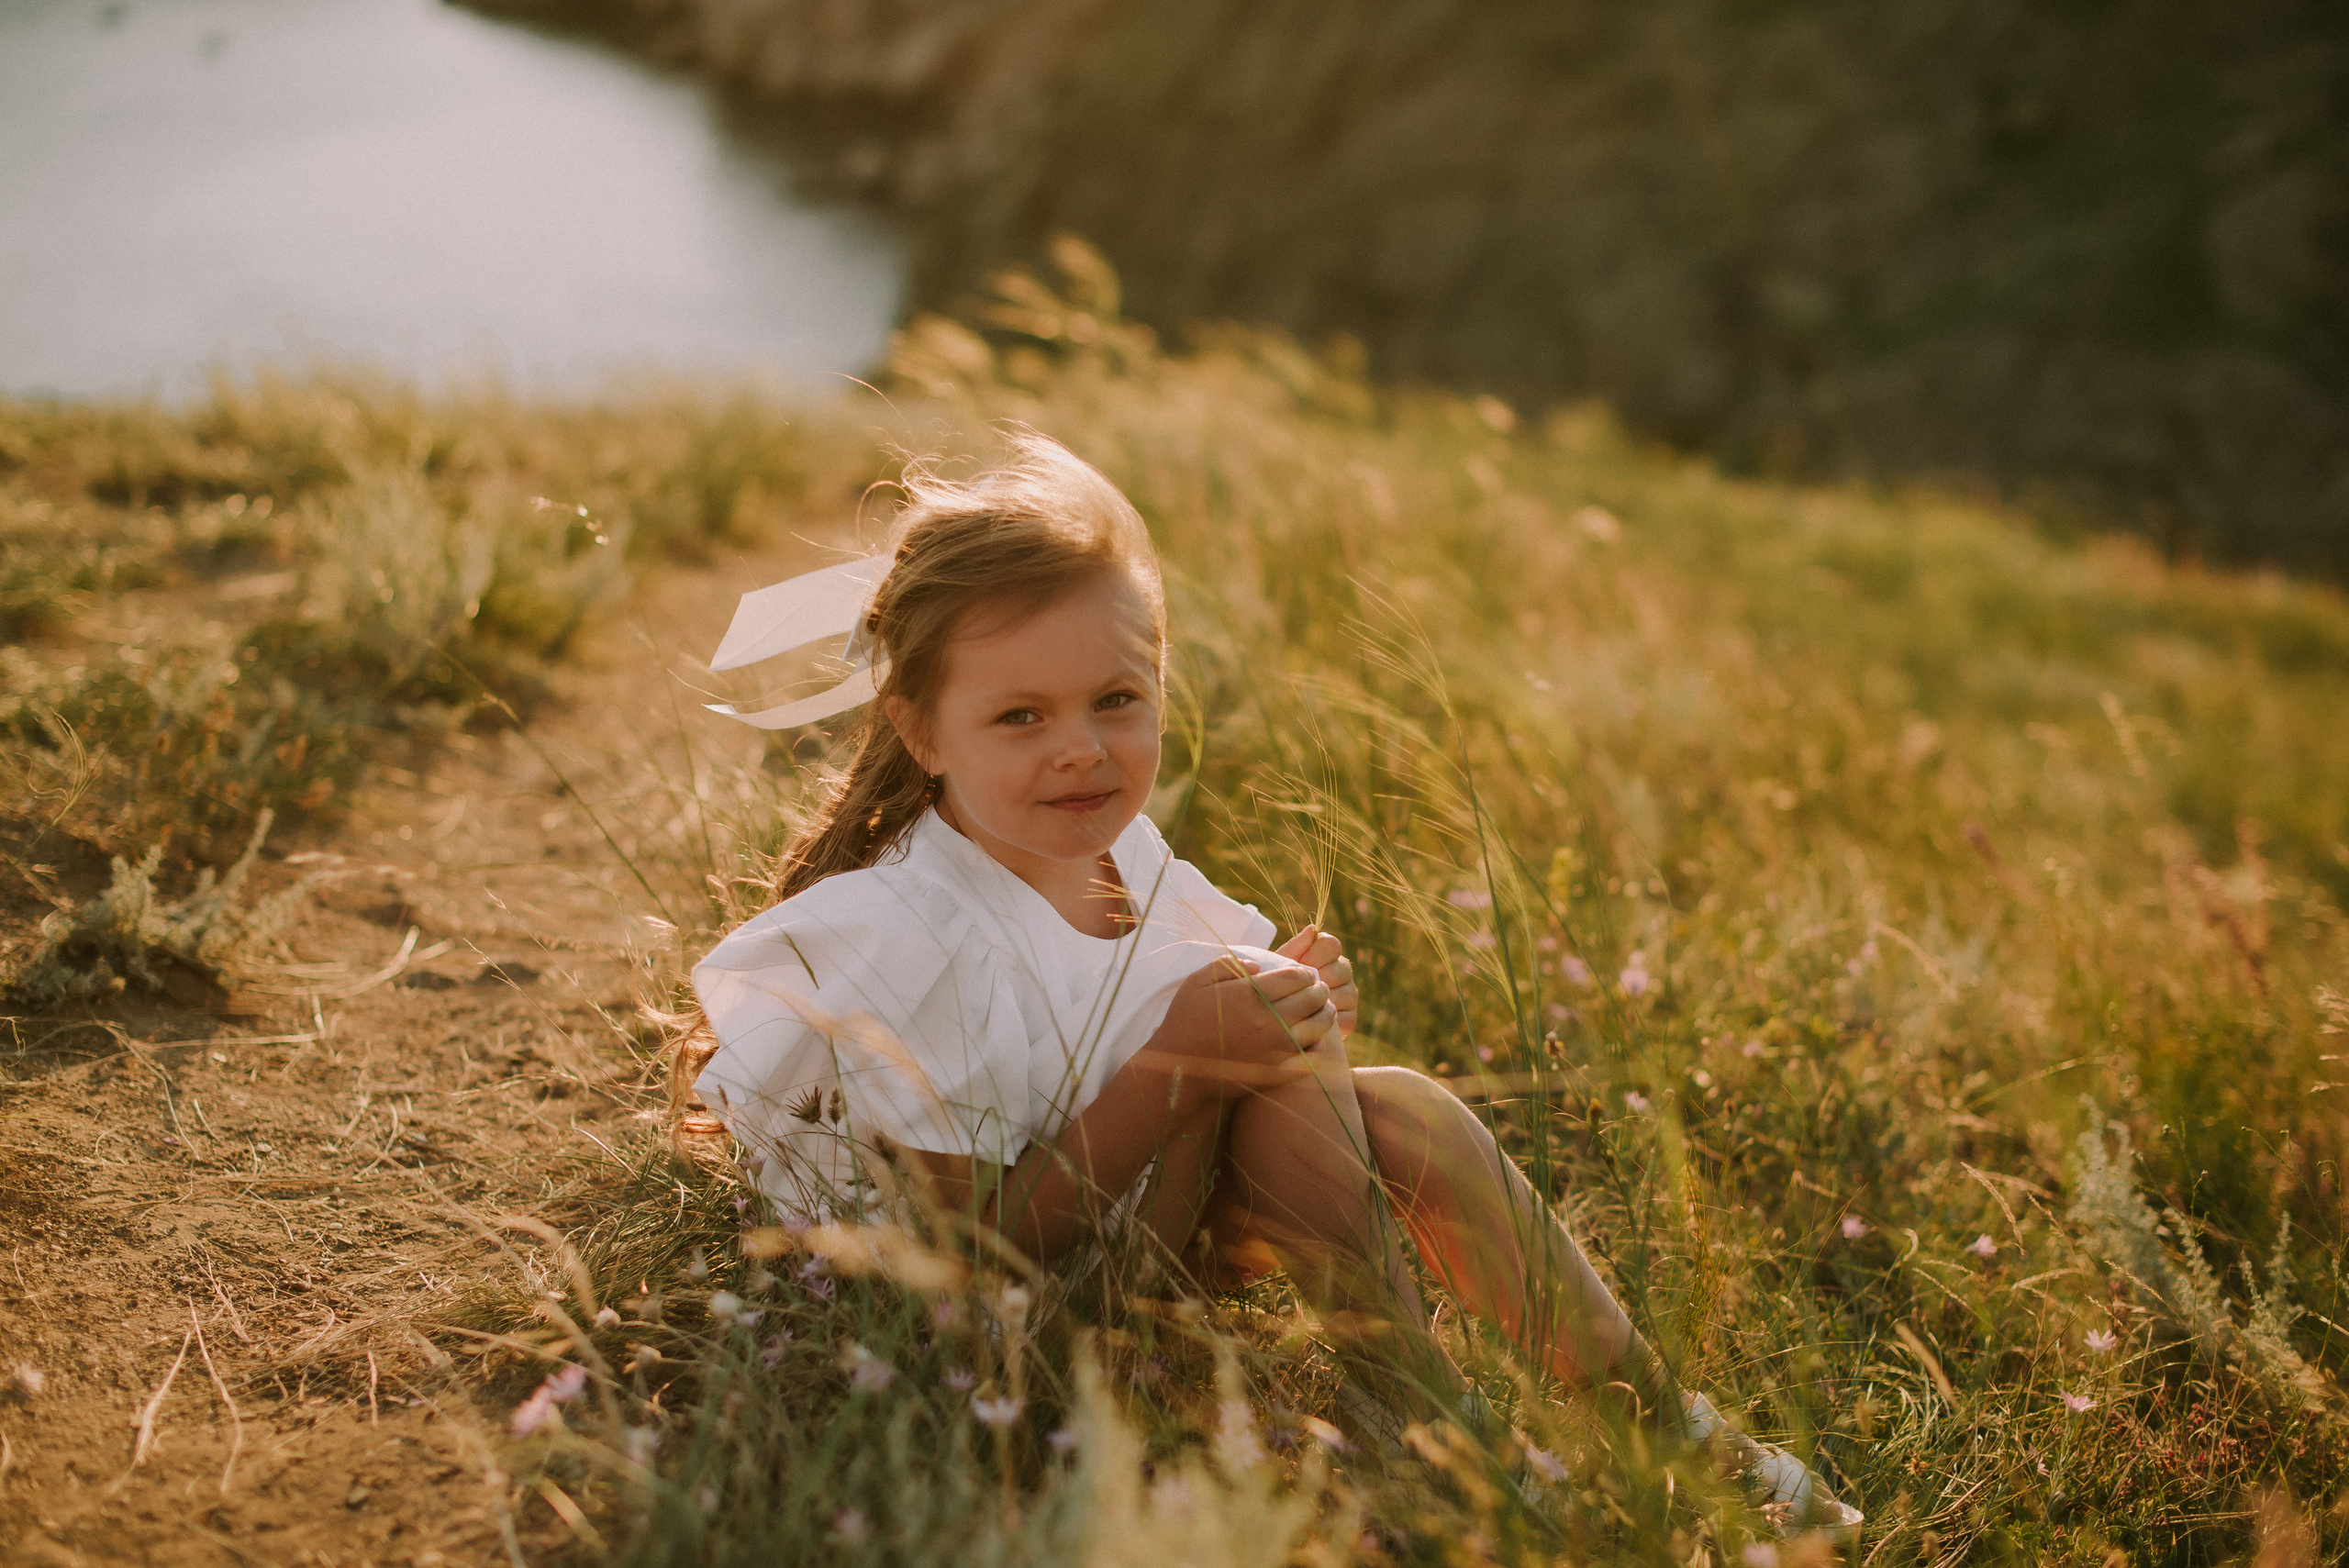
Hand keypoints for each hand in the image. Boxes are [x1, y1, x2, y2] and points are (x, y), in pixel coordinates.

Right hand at [1141, 952, 1335, 1096]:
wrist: (1178, 1070)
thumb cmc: (1185, 1022)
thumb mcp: (1196, 983)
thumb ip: (1226, 965)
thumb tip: (1258, 966)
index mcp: (1250, 994)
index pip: (1296, 977)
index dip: (1306, 973)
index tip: (1307, 974)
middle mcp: (1268, 1020)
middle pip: (1312, 999)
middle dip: (1320, 990)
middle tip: (1320, 989)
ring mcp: (1275, 1049)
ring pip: (1318, 1027)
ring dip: (1326, 1015)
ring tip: (1326, 1010)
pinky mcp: (1277, 1072)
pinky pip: (1310, 1057)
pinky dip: (1319, 1046)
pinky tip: (1316, 1040)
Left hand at [1276, 924, 1357, 1037]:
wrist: (1275, 1017)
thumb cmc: (1276, 987)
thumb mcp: (1280, 966)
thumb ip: (1295, 947)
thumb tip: (1312, 929)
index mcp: (1327, 954)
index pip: (1332, 945)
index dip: (1314, 954)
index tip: (1299, 964)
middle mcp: (1342, 971)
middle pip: (1341, 969)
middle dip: (1318, 979)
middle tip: (1298, 989)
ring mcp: (1349, 994)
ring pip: (1347, 993)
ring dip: (1323, 1001)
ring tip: (1304, 1006)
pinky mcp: (1350, 1018)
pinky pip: (1346, 1016)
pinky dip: (1328, 1021)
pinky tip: (1311, 1020)